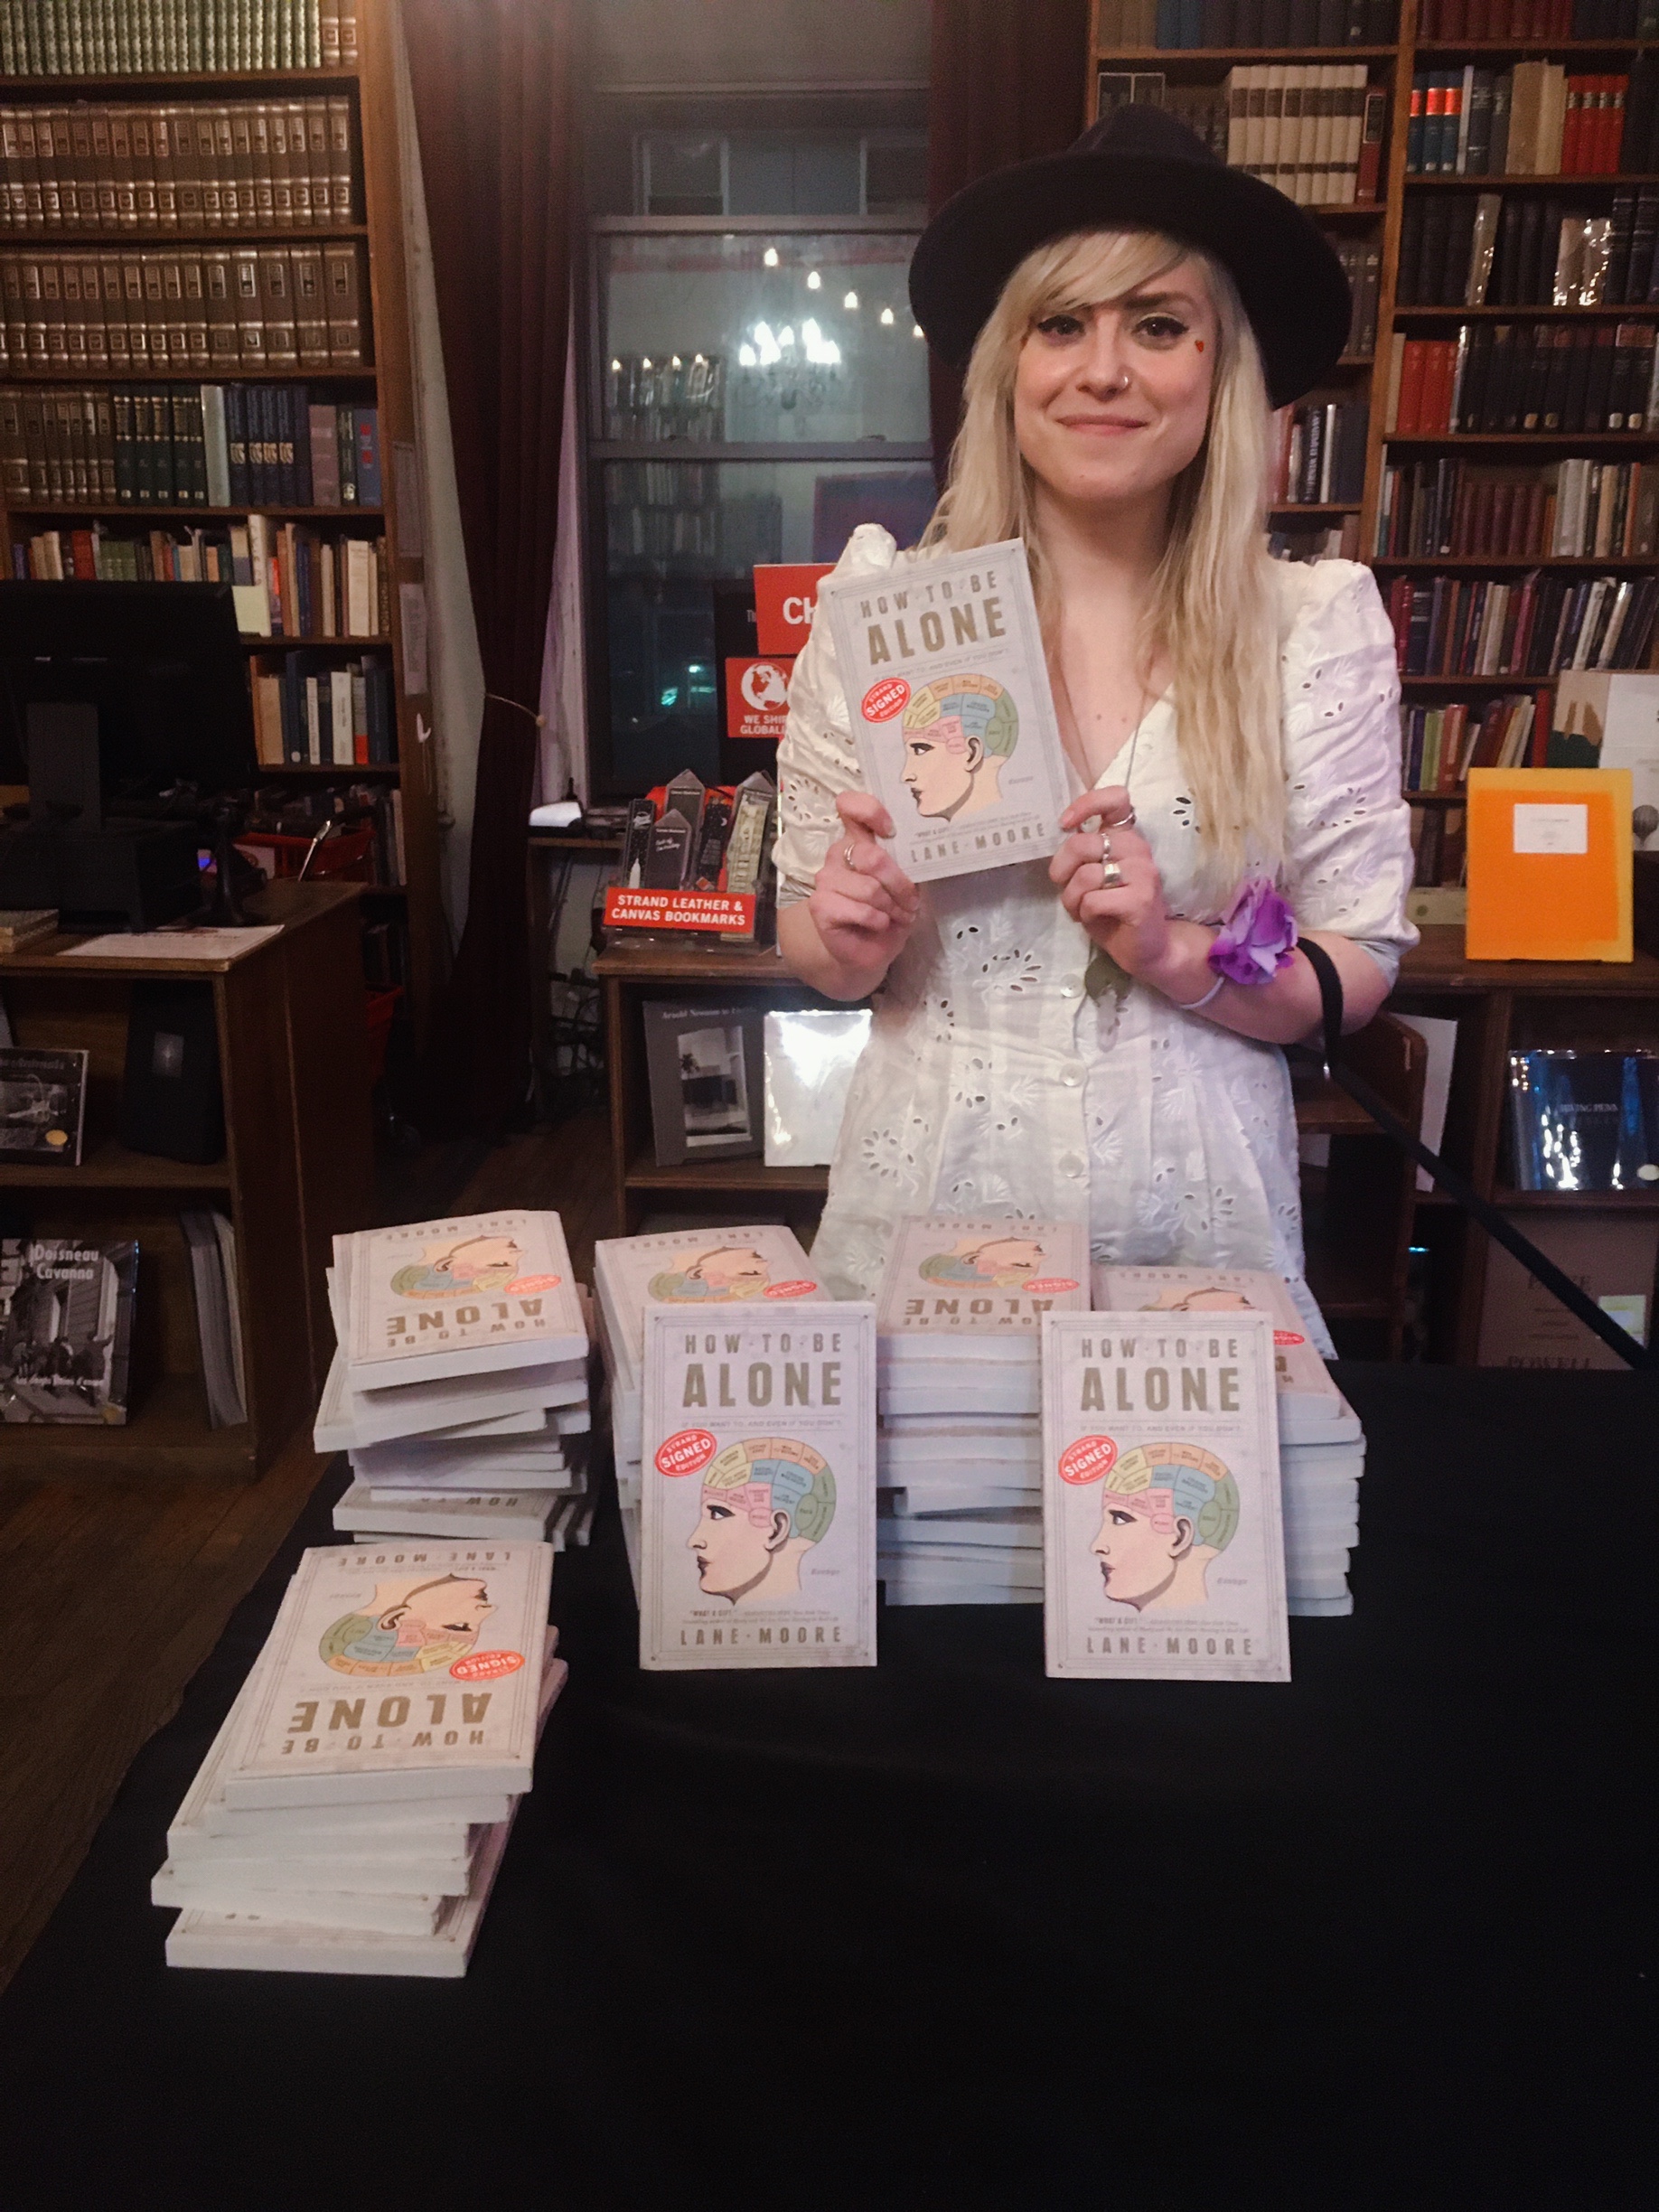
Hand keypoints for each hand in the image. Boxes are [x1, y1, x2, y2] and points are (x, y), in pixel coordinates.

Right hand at [806, 792, 921, 980]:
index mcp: (858, 840)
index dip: (870, 810)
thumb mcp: (905, 885)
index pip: (851, 806)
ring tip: (897, 916)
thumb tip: (923, 849)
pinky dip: (878, 921)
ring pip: (869, 888)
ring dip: (891, 907)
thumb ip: (907, 863)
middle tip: (910, 902)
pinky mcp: (820, 905)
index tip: (890, 830)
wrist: (867, 951)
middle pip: (871, 856)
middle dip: (899, 884)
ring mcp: (826, 879)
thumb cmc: (888, 912)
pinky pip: (860, 910)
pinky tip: (879, 925)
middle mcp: (839, 854)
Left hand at [1048, 786, 1173, 982]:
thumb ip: (1082, 856)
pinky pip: (1093, 900)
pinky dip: (1084, 913)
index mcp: (1125, 838)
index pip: (1115, 799)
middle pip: (1082, 843)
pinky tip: (1095, 919)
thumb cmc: (1114, 912)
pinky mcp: (1140, 899)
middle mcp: (1137, 849)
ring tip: (1081, 910)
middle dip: (1061, 869)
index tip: (1065, 824)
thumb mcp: (1093, 878)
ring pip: (1085, 875)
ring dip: (1072, 898)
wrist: (1147, 949)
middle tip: (1063, 886)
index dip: (1086, 804)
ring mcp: (1143, 873)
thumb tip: (1061, 838)